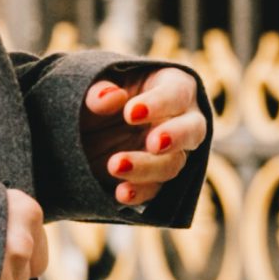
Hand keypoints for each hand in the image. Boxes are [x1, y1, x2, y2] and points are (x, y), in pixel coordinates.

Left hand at [82, 67, 207, 206]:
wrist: (86, 129)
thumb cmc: (97, 96)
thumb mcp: (93, 86)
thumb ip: (98, 90)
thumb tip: (110, 97)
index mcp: (172, 87)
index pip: (177, 93)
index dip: (159, 103)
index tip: (131, 113)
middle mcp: (182, 121)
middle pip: (192, 130)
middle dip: (175, 137)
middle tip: (153, 144)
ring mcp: (173, 153)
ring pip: (174, 164)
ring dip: (147, 168)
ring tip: (115, 166)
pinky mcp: (157, 179)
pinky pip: (157, 190)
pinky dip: (140, 193)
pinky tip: (122, 193)